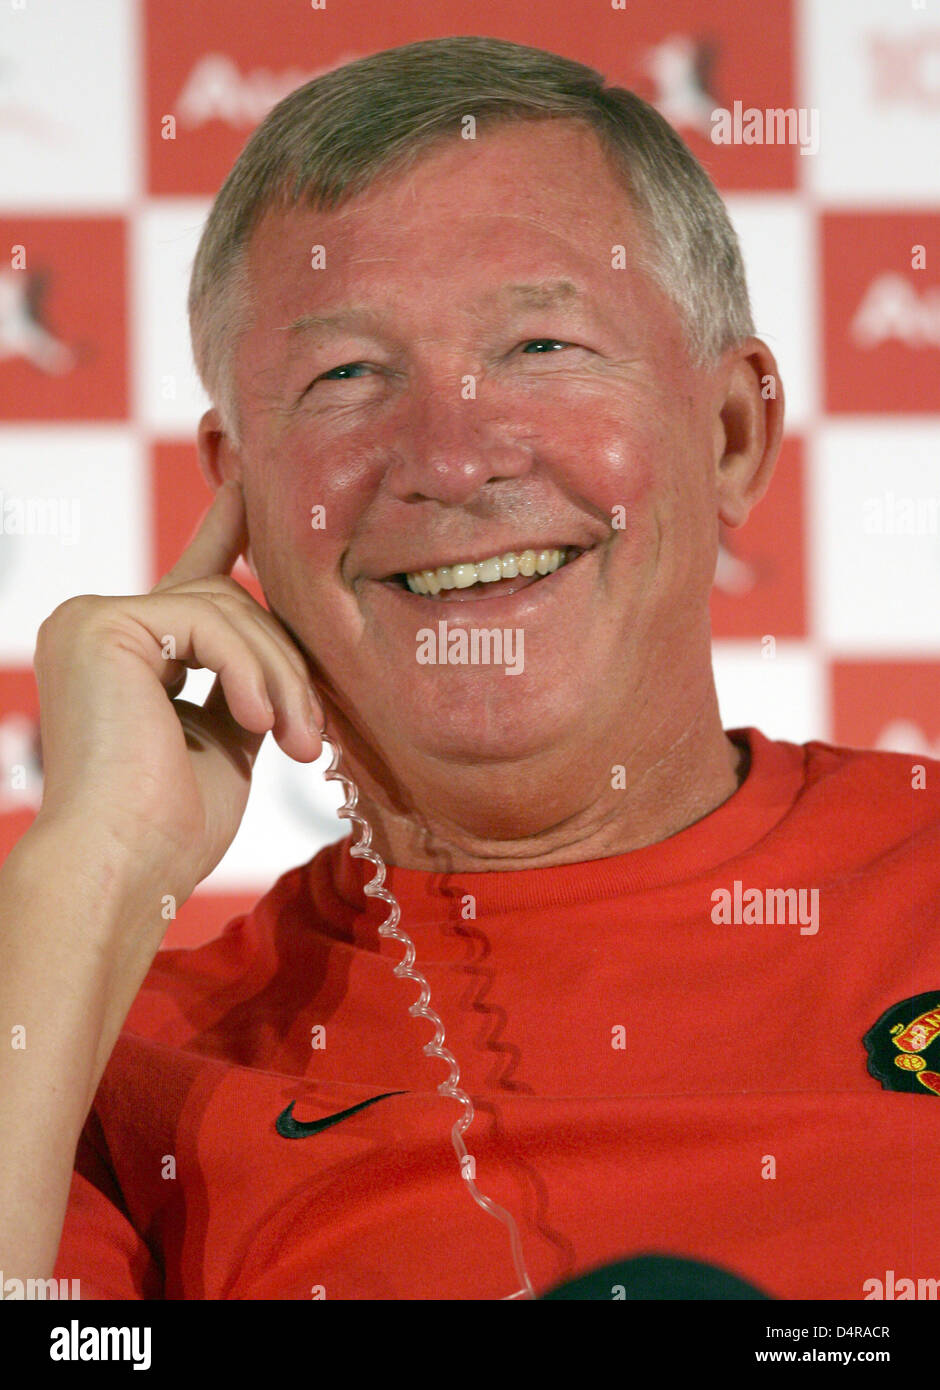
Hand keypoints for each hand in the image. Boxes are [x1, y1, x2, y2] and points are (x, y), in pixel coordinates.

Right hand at [32, 481, 322, 902]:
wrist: (123, 867)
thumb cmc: (171, 826)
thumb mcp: (224, 740)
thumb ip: (241, 684)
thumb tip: (274, 648)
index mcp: (123, 652)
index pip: (191, 584)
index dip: (225, 533)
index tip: (250, 488)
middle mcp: (98, 625)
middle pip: (227, 603)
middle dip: (285, 665)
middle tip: (311, 738)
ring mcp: (93, 621)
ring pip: (227, 609)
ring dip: (279, 678)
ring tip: (297, 744)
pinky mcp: (102, 625)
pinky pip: (209, 622)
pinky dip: (248, 671)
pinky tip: (257, 724)